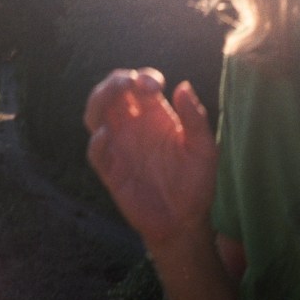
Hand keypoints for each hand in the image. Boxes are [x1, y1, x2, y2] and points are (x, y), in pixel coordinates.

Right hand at [83, 68, 217, 249]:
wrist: (184, 222)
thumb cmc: (197, 182)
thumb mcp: (204, 148)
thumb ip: (195, 118)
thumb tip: (182, 85)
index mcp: (155, 115)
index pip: (139, 84)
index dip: (143, 77)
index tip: (154, 87)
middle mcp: (133, 126)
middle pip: (111, 93)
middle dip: (114, 82)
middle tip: (126, 83)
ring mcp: (120, 147)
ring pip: (95, 115)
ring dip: (97, 101)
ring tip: (111, 97)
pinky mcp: (111, 171)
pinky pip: (95, 152)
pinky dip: (96, 141)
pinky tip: (107, 135)